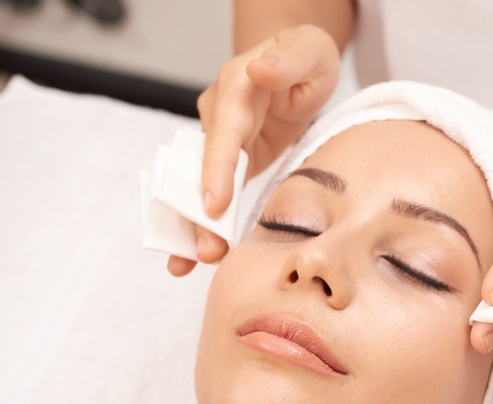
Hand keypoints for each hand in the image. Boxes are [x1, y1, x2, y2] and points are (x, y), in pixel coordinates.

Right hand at [167, 24, 340, 276]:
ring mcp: (221, 137)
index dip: (216, 168)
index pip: (224, 131)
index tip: (213, 203)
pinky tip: (191, 255)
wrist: (298, 61)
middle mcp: (219, 113)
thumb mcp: (308, 51)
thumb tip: (260, 69)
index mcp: (237, 87)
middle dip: (196, 211)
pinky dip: (202, 223)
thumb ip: (288, 60)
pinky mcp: (229, 157)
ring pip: (198, 184)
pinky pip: (212, 192)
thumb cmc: (305, 56)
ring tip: (185, 263)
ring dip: (191, 225)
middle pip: (201, 166)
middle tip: (202, 250)